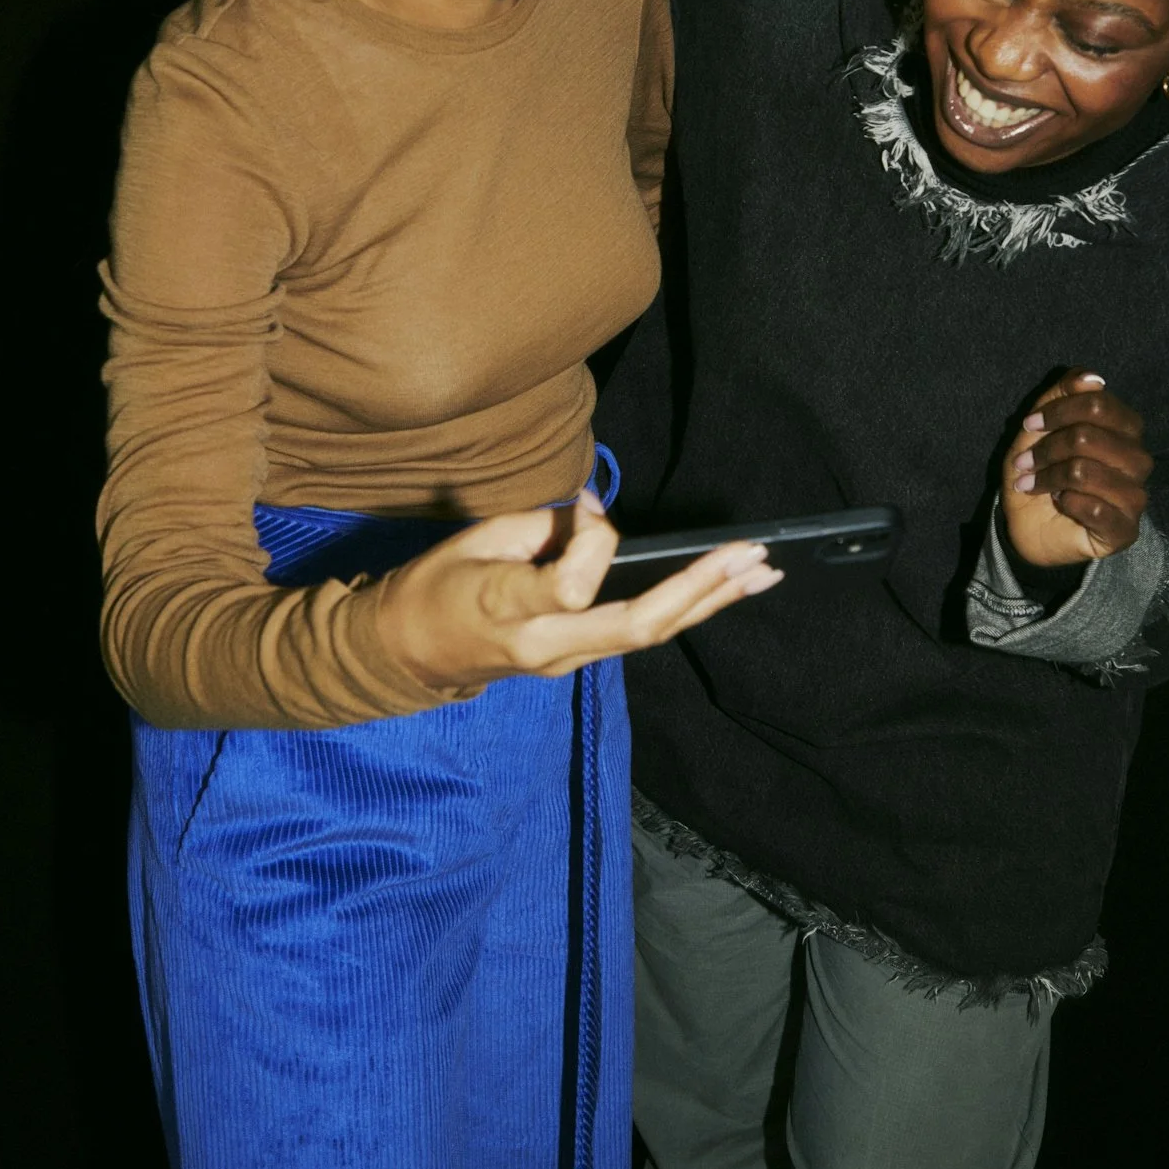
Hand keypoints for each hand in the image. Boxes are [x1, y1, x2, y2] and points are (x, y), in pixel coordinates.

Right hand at [378, 491, 782, 692]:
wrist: (408, 654)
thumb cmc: (436, 585)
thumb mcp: (476, 539)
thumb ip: (542, 525)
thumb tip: (597, 512)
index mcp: (510, 611)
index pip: (572, 585)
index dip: (593, 539)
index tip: (586, 507)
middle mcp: (547, 647)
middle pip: (636, 626)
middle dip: (700, 589)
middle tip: (749, 555)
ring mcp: (566, 661)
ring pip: (649, 635)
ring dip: (709, 601)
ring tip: (760, 571)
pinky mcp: (577, 659)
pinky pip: (637, 634)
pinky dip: (684, 608)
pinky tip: (722, 589)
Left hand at [1001, 369, 1152, 567]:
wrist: (1026, 524)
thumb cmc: (1040, 470)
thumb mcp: (1040, 427)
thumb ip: (1063, 394)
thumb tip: (1093, 377)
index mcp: (1125, 430)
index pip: (1099, 404)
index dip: (1058, 411)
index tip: (1029, 425)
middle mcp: (1137, 460)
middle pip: (1089, 436)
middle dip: (1046, 448)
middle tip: (1023, 462)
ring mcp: (1134, 497)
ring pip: (1086, 471)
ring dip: (1048, 476)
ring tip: (1031, 484)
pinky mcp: (1124, 530)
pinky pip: (1094, 508)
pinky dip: (1066, 502)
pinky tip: (1059, 503)